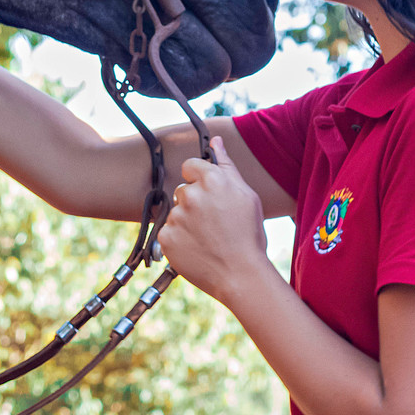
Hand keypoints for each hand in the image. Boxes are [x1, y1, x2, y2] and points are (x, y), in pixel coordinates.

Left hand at [157, 135, 270, 305]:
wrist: (241, 274)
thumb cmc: (248, 234)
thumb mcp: (246, 195)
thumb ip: (226, 165)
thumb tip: (216, 140)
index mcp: (212, 179)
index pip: (189, 166)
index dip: (199, 179)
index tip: (210, 196)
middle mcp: (190, 195)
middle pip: (182, 190)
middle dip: (194, 202)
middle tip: (213, 223)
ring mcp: (176, 217)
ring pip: (176, 212)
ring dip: (186, 222)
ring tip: (207, 238)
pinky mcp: (166, 237)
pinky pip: (168, 231)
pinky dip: (178, 239)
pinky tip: (197, 248)